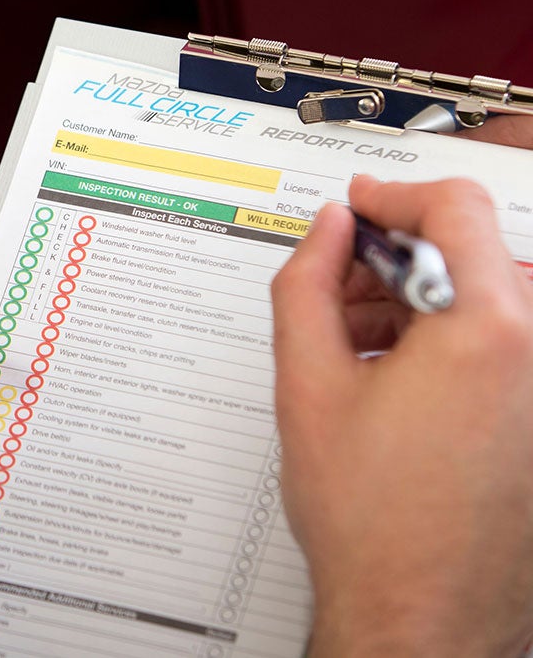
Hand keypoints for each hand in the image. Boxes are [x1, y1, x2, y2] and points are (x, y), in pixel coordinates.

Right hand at [272, 175, 532, 655]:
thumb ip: (304, 284)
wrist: (420, 615)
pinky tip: (394, 377)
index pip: (456, 207)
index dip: (394, 195)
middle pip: (473, 252)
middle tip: (341, 283)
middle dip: (398, 258)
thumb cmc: (375, 523)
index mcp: (488, 331)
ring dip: (421, 301)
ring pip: (490, 299)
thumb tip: (324, 232)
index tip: (360, 207)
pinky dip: (451, 340)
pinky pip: (506, 346)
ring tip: (356, 343)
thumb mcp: (306, 384)